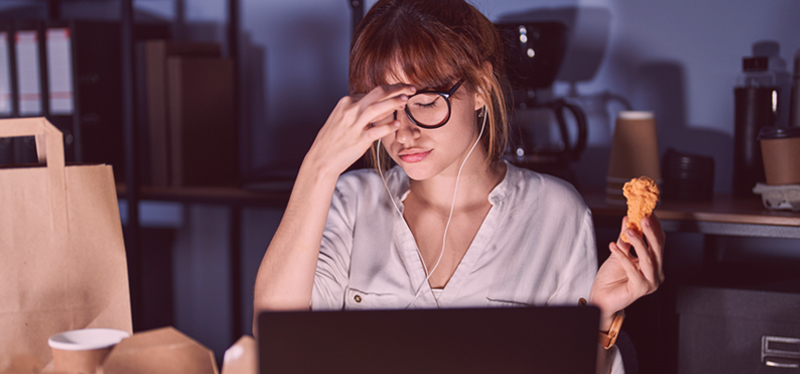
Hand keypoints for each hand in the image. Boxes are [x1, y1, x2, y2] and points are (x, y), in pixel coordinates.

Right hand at [304, 84, 416, 176]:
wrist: (322, 158)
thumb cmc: (333, 139)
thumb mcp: (342, 117)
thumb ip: (358, 110)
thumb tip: (378, 105)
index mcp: (346, 102)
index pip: (372, 92)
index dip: (390, 91)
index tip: (401, 92)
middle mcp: (350, 110)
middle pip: (377, 93)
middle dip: (396, 88)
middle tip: (410, 88)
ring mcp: (354, 125)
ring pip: (376, 108)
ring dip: (393, 102)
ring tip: (406, 99)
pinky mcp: (359, 139)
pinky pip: (376, 130)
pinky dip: (387, 126)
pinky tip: (397, 124)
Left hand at [589, 215, 664, 329]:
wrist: (601, 298)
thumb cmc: (610, 278)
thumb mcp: (618, 252)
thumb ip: (625, 238)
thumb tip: (627, 218)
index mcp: (654, 264)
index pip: (658, 243)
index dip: (654, 227)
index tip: (647, 212)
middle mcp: (656, 273)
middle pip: (657, 249)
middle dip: (650, 232)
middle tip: (643, 218)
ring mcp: (651, 282)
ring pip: (648, 258)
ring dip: (638, 242)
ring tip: (628, 230)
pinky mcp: (641, 289)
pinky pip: (632, 269)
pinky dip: (622, 256)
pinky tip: (612, 245)